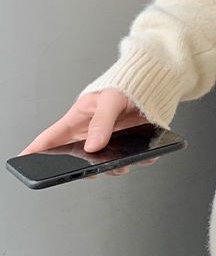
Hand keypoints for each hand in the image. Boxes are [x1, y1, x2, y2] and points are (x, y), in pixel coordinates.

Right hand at [17, 88, 155, 177]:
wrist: (153, 84)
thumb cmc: (125, 85)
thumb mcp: (111, 99)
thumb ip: (102, 122)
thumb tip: (93, 147)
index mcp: (77, 119)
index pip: (51, 138)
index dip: (35, 150)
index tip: (23, 162)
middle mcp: (89, 133)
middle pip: (75, 159)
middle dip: (82, 169)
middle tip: (91, 171)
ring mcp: (107, 141)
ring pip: (102, 164)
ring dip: (112, 167)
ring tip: (122, 164)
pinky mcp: (125, 145)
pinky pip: (127, 159)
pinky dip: (135, 160)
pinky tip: (143, 157)